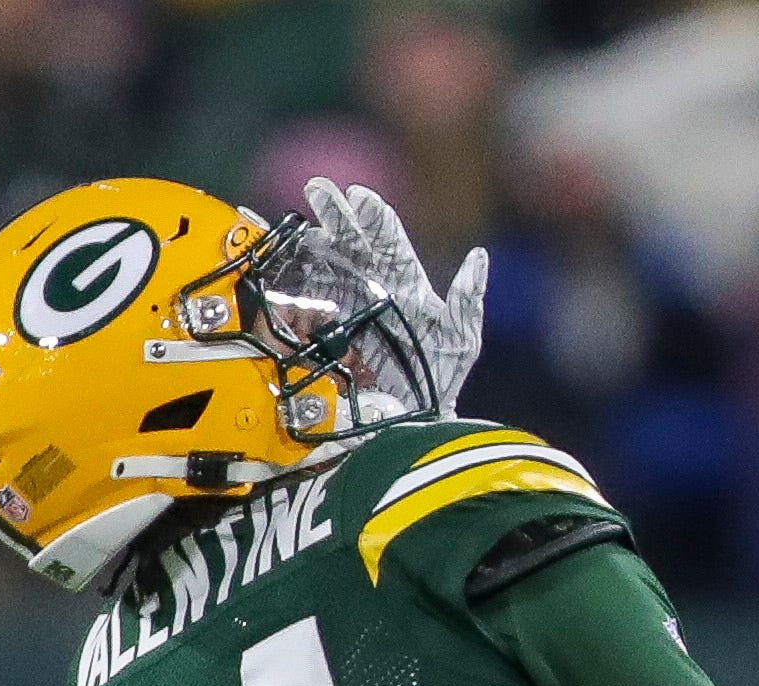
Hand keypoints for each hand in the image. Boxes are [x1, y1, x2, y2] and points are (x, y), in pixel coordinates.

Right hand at [303, 178, 486, 416]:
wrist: (415, 422)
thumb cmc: (441, 380)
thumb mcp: (461, 339)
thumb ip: (468, 299)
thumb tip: (480, 255)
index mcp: (406, 284)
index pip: (388, 241)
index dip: (373, 217)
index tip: (358, 196)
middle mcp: (374, 289)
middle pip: (352, 244)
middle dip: (335, 215)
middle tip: (317, 189)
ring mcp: (349, 308)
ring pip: (327, 267)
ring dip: (310, 246)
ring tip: (295, 231)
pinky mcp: (329, 334)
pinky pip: (309, 303)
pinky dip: (292, 285)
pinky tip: (279, 267)